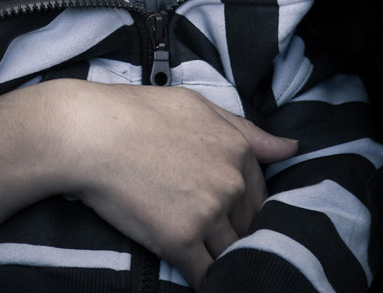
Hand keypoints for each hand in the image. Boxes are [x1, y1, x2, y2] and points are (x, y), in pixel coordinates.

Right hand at [53, 82, 297, 288]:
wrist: (91, 132)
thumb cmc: (138, 113)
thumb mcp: (198, 107)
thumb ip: (247, 131)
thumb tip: (291, 148)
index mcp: (238, 149)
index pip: (259, 195)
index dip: (240, 206)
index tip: (220, 210)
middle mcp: (231, 181)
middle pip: (248, 226)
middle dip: (233, 231)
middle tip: (205, 231)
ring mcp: (208, 212)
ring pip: (230, 251)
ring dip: (218, 255)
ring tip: (198, 250)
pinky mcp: (181, 240)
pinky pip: (206, 274)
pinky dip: (203, 278)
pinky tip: (191, 271)